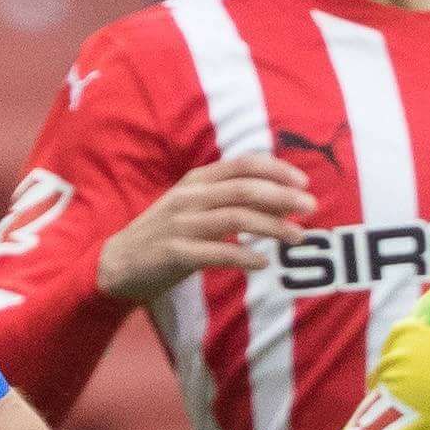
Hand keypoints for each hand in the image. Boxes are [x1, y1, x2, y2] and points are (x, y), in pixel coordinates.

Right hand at [100, 153, 316, 304]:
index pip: (243, 164)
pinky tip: (263, 262)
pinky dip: (244, 256)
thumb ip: (228, 198)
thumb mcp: (193, 207)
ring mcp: (181, 224)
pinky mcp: (174, 253)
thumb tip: (278, 197)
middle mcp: (189, 197)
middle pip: (245, 189)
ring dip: (272, 227)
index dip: (277, 169)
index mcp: (196, 180)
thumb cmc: (166, 235)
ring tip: (297, 237)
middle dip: (283, 197)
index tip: (304, 182)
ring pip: (236, 219)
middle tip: (312, 208)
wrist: (117, 264)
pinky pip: (216, 252)